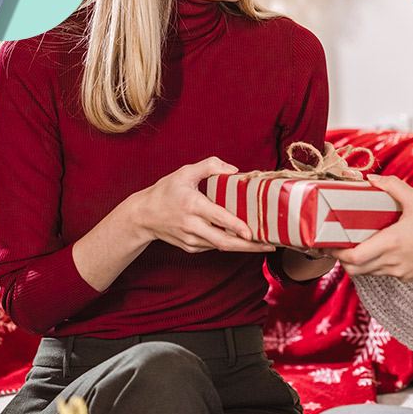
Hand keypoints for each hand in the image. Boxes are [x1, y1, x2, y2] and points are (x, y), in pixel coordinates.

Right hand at [133, 156, 275, 253]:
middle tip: (270, 245)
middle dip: (249, 246)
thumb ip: (210, 166)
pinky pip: (214, 246)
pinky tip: (243, 241)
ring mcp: (191, 240)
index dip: (236, 226)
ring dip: (243, 247)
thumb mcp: (184, 172)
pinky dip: (229, 244)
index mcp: (192, 205)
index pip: (218, 218)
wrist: (142, 216)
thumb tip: (234, 170)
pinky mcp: (191, 248)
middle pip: (224, 241)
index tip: (252, 232)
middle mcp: (192, 225)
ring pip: (221, 246)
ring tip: (264, 243)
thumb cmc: (165, 191)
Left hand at [329, 174, 412, 281]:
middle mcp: (391, 261)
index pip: (354, 258)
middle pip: (355, 270)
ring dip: (358, 263)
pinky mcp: (406, 277)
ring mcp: (398, 272)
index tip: (330, 243)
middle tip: (338, 245)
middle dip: (343, 260)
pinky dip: (374, 265)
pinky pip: (382, 273)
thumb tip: (371, 180)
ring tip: (356, 246)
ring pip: (368, 273)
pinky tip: (378, 250)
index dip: (338, 253)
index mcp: (391, 243)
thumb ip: (393, 186)